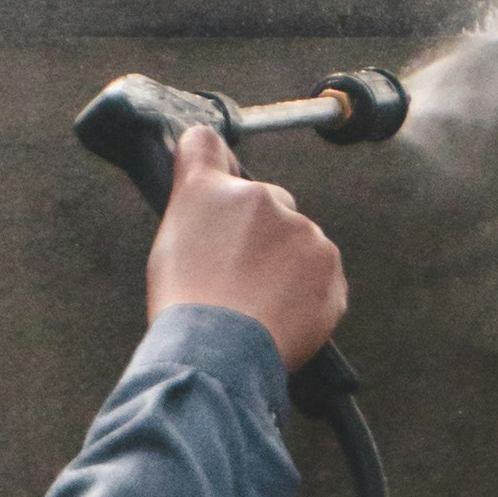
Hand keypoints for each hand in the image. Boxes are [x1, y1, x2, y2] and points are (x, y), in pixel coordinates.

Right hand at [145, 122, 346, 373]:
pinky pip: (321, 276)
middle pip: (266, 204)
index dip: (210, 161)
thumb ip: (193, 208)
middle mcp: (259, 197)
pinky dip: (307, 295)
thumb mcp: (168, 247)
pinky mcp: (329, 264)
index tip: (215, 175)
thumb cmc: (186, 305)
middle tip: (237, 277)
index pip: (204, 146)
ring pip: (297, 241)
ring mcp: (301, 229)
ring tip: (257, 305)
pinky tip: (280, 316)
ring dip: (285, 266)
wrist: (221, 350)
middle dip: (258, 233)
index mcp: (209, 190)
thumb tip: (208, 186)